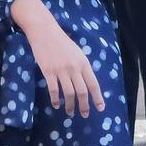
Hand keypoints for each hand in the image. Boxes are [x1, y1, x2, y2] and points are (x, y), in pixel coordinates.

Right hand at [11, 0, 103, 115]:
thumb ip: (82, 67)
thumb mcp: (77, 53)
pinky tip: (56, 105)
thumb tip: (86, 83)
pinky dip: (55, 99)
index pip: (93, 84)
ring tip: (70, 112)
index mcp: (84, 63)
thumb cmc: (61, 42)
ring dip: (70, 105)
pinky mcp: (48, 72)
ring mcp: (61, 70)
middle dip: (84, 105)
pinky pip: (53, 90)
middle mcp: (74, 68)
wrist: (45, 31)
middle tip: (84, 114)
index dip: (98, 98)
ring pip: (69, 93)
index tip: (100, 108)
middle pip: (82, 91)